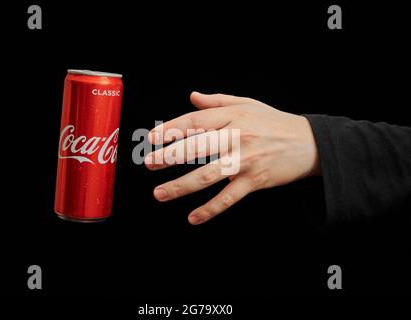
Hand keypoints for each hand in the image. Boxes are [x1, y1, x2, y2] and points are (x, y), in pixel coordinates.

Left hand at [145, 92, 319, 224]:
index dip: (170, 129)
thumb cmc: (274, 122)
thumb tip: (192, 97)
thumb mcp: (248, 104)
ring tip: (160, 193)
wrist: (309, 143)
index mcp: (233, 116)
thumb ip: (217, 102)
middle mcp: (237, 137)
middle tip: (149, 164)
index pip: (195, 121)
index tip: (151, 138)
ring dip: (181, 186)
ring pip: (208, 175)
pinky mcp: (255, 181)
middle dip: (169, 156)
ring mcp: (245, 160)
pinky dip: (210, 209)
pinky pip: (228, 198)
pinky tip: (193, 217)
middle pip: (197, 148)